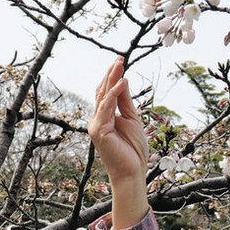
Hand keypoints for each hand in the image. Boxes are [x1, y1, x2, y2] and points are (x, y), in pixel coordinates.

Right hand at [88, 57, 148, 184]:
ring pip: (103, 97)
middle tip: (119, 58)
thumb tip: (123, 81)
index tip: (120, 61)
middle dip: (111, 74)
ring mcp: (96, 125)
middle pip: (102, 92)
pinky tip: (122, 82)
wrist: (132, 171)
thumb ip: (126, 102)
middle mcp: (97, 120)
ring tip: (120, 64)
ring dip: (111, 79)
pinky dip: (114, 94)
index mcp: (104, 118)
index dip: (112, 77)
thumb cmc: (133, 149)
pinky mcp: (98, 131)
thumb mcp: (132, 119)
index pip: (106, 93)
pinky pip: (106, 108)